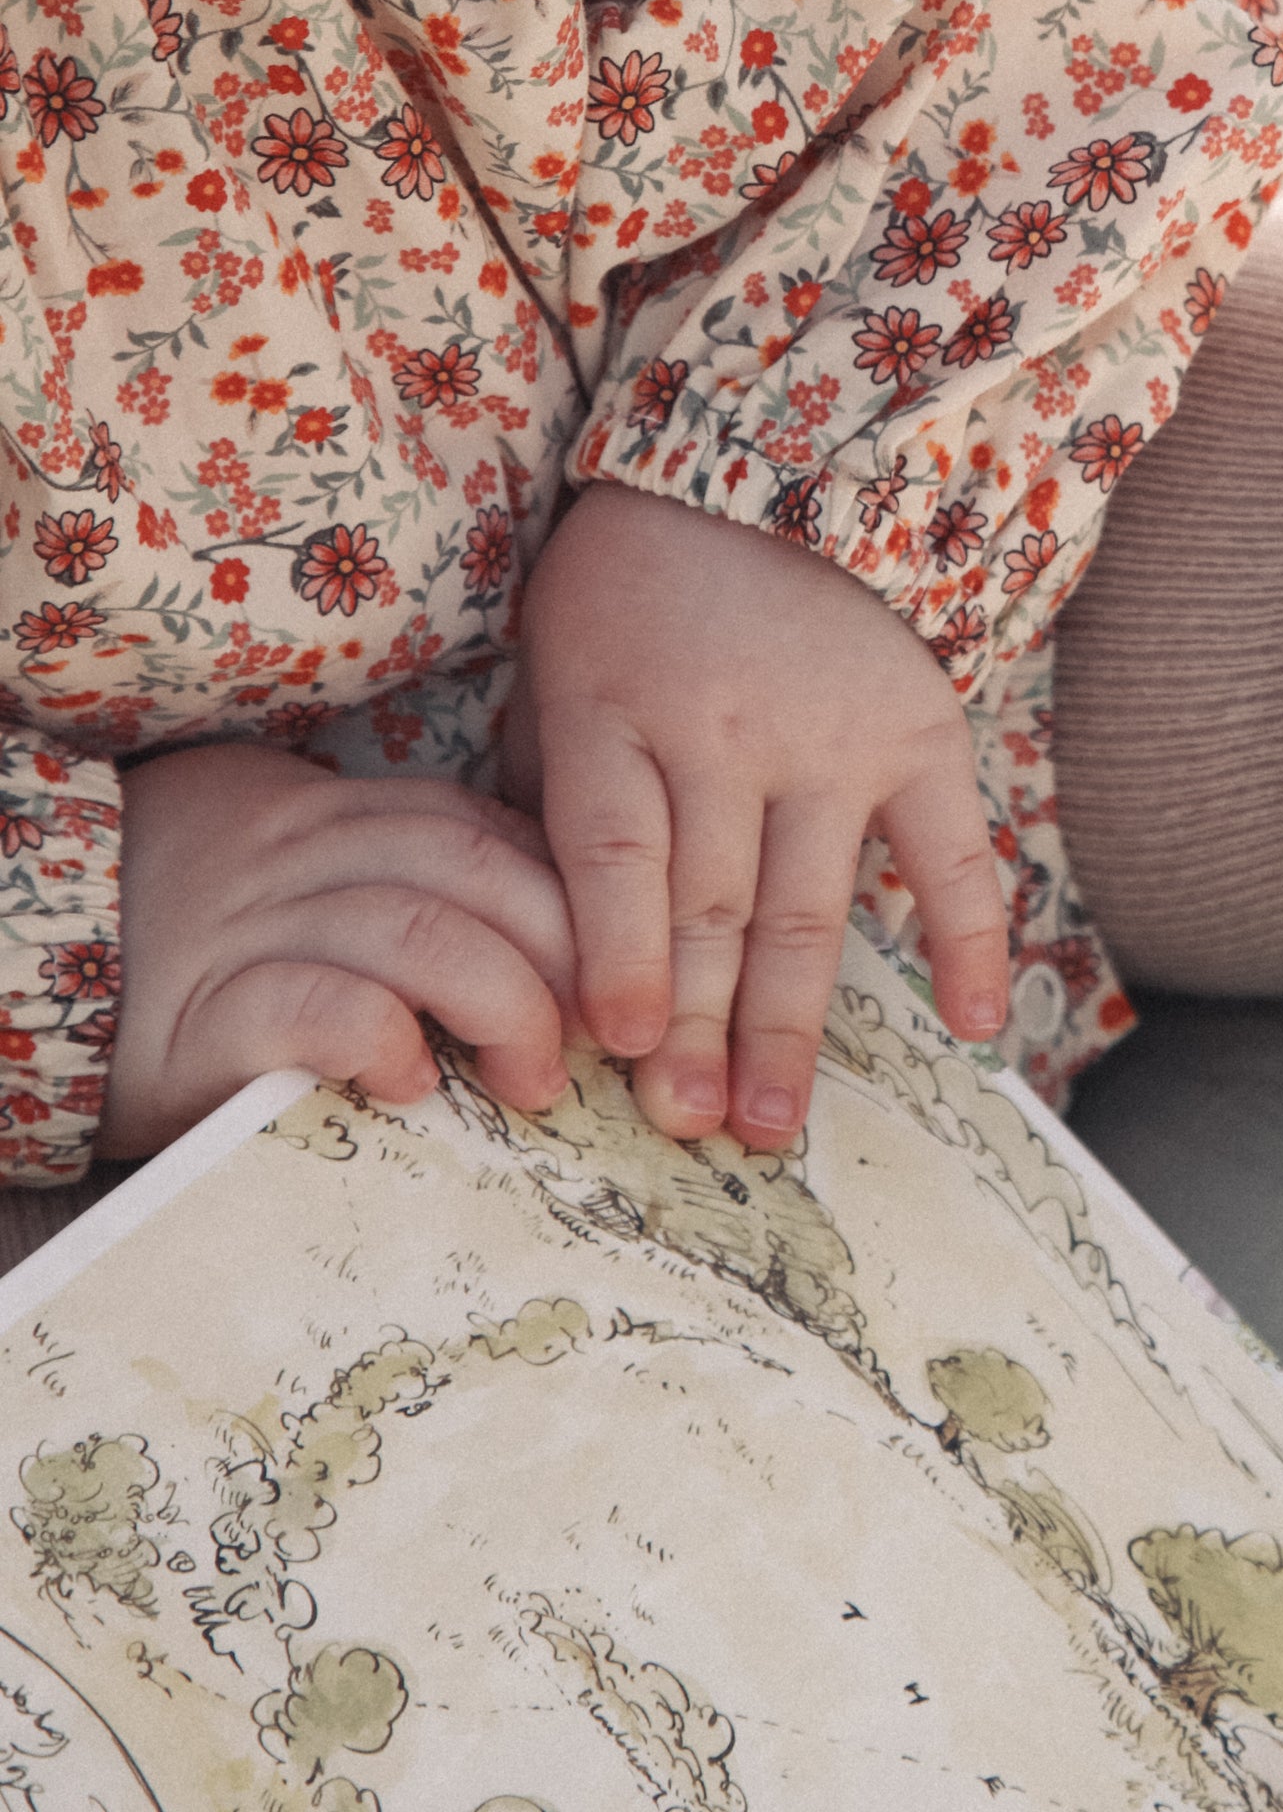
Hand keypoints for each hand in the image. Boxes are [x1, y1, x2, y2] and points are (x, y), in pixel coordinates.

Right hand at [99, 744, 578, 1158]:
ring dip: (503, 1004)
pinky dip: (387, 1039)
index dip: (560, 892)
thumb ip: (377, 868)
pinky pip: (320, 1007)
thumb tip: (514, 922)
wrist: (20, 958)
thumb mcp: (277, 865)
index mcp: (323, 812)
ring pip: (416, 930)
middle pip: (469, 870)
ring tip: (532, 1076)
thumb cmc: (170, 929)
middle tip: (594, 1034)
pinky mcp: (207, 1013)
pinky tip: (416, 1083)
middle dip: (558, 949)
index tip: (611, 962)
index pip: (476, 824)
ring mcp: (251, 927)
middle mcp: (296, 853)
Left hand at [502, 482, 1010, 1151]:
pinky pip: (954, 852)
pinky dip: (967, 941)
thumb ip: (548, 784)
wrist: (778, 455)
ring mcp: (832, 735)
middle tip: (689, 1126)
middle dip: (697, 1026)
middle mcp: (727, 727)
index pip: (616, 849)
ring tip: (772, 1123)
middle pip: (709, 901)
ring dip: (789, 1023)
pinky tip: (969, 1030)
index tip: (623, 1043)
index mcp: (617, 702)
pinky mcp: (919, 732)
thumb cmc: (636, 581)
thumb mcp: (556, 657)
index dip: (619, 951)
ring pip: (806, 904)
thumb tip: (533, 939)